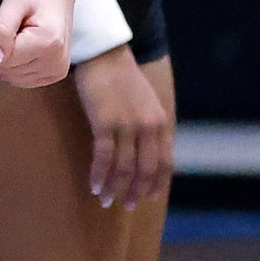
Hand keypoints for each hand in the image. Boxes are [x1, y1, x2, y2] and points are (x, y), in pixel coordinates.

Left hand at [0, 0, 76, 90]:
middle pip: (9, 72)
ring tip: (23, 35)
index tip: (12, 23)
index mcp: (48, 43)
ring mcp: (58, 71)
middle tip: (17, 29)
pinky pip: (23, 80)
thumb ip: (1, 30)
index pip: (4, 61)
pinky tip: (27, 46)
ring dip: (11, 59)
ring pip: (14, 78)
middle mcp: (57, 62)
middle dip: (5, 51)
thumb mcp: (12, 2)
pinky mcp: (56, 74)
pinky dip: (19, 65)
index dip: (0, 42)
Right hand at [76, 45, 171, 205]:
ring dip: (115, 188)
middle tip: (126, 205)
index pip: (165, 163)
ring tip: (105, 200)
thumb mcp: (145, 104)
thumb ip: (150, 127)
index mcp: (160, 123)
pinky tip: (94, 186)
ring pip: (124, 168)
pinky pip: (104, 157)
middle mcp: (148, 126)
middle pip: (145, 170)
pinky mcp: (105, 122)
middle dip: (136, 192)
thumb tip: (145, 155)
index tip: (146, 198)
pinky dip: (99, 175)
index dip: (156, 184)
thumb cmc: (122, 80)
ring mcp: (127, 125)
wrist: (104, 55)